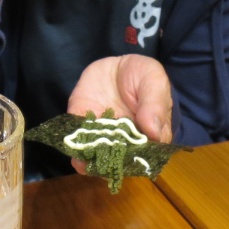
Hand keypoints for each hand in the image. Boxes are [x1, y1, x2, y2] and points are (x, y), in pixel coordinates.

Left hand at [67, 55, 173, 173]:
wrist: (118, 65)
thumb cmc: (143, 76)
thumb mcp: (154, 82)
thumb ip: (155, 105)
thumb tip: (153, 131)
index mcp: (148, 135)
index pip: (145, 154)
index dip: (138, 160)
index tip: (131, 160)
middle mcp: (124, 139)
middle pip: (119, 158)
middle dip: (111, 163)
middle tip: (104, 162)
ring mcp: (102, 132)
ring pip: (97, 152)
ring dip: (90, 160)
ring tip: (85, 163)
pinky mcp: (83, 120)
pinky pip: (77, 134)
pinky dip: (75, 144)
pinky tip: (74, 151)